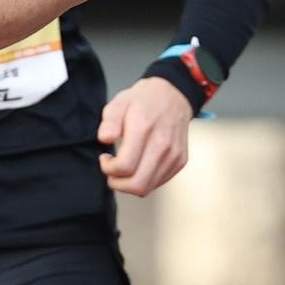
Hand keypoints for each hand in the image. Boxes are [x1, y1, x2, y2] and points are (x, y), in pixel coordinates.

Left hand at [98, 80, 191, 197]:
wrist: (173, 96)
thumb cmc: (144, 100)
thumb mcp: (119, 102)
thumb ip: (109, 121)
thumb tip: (104, 138)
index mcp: (143, 128)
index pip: (125, 166)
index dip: (109, 169)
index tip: (105, 159)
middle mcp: (162, 145)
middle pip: (138, 184)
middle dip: (118, 183)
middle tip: (112, 171)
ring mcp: (173, 155)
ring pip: (148, 188)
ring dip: (130, 184)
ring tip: (124, 168)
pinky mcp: (180, 161)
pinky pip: (158, 183)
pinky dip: (144, 180)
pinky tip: (139, 166)